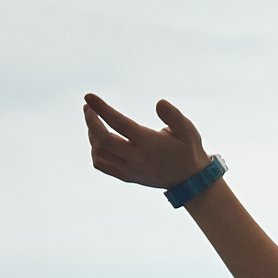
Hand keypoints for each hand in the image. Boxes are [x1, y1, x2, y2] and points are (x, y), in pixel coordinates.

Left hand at [84, 94, 211, 192]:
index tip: (88, 96)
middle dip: (91, 121)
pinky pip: (102, 165)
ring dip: (92, 134)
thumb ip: (174, 115)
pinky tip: (98, 139)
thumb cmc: (188, 149)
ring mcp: (129, 170)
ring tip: (93, 119)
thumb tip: (159, 102)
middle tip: (87, 107)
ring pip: (99, 153)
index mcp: (149, 144)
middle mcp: (136, 158)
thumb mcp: (187, 130)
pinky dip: (95, 151)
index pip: (119, 123)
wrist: (189, 180)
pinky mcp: (126, 176)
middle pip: (102, 140)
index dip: (101, 108)